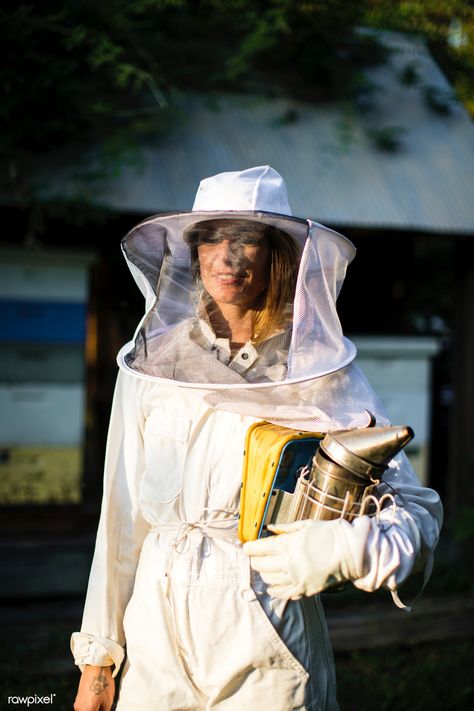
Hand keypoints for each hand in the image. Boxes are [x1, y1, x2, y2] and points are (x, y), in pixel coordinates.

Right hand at [74, 665, 114, 710]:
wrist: (96, 666)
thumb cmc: (103, 683)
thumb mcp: (108, 701)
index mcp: (87, 710)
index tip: (104, 708)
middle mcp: (79, 709)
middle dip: (97, 710)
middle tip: (103, 705)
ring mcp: (77, 703)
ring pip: (86, 710)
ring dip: (93, 709)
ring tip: (101, 700)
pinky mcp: (78, 697)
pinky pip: (84, 706)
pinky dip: (90, 705)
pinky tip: (97, 697)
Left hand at [243, 517, 369, 599]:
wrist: (350, 552)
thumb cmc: (328, 534)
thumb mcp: (305, 525)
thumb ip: (286, 528)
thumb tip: (270, 529)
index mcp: (288, 544)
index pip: (259, 549)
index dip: (249, 549)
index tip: (246, 548)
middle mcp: (289, 562)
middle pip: (261, 565)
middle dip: (254, 561)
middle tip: (254, 558)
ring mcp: (296, 578)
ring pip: (269, 579)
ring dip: (264, 574)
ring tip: (265, 569)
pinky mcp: (304, 589)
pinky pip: (282, 594)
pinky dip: (274, 590)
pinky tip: (272, 585)